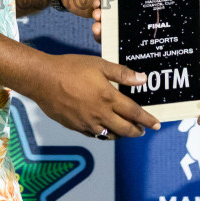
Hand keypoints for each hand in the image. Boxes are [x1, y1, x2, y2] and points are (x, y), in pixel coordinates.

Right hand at [27, 54, 160, 138]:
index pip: (134, 113)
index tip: (156, 124)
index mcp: (108, 98)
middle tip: (143, 131)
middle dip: (137, 131)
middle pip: (125, 129)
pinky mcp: (76, 127)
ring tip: (125, 130)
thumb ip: (122, 73)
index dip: (147, 120)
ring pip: (110, 135)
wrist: (43, 80)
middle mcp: (100, 114)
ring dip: (121, 134)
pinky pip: (95, 135)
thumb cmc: (70, 68)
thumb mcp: (99, 65)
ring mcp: (87, 123)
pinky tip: (104, 128)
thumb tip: (142, 79)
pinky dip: (104, 134)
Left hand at [56, 0, 139, 34]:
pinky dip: (102, 26)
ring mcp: (108, 2)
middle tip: (115, 6)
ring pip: (117, 13)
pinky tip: (95, 23)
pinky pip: (105, 22)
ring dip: (111, 17)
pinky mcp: (99, 13)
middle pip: (128, 0)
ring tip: (98, 13)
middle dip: (126, 8)